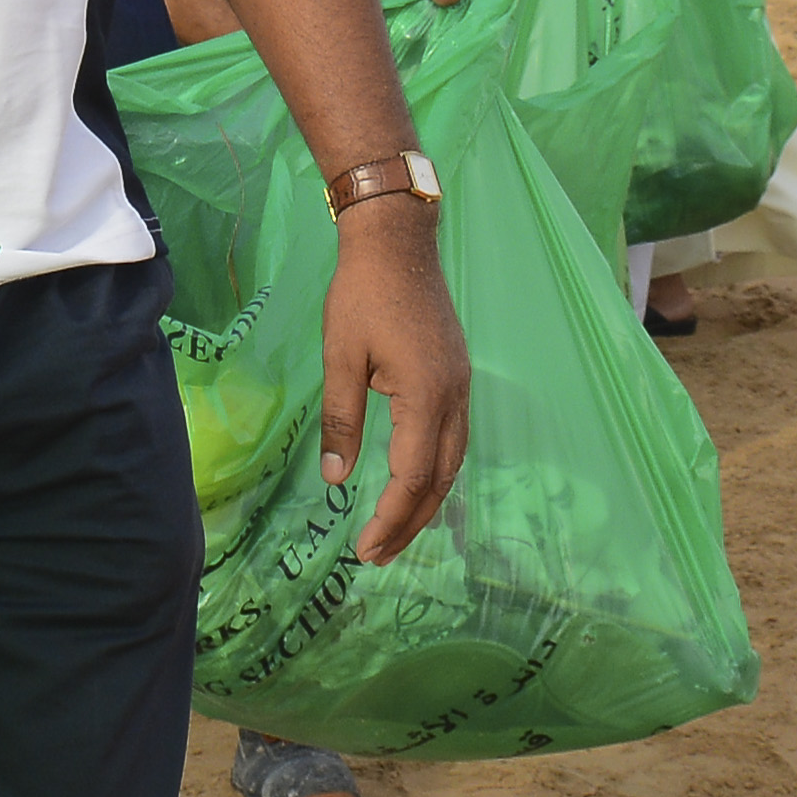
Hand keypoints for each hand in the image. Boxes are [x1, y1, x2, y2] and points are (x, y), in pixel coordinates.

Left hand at [318, 196, 471, 561]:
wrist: (398, 240)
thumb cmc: (361, 294)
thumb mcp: (340, 357)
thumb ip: (341, 419)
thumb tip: (335, 478)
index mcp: (426, 395)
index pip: (412, 477)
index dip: (389, 518)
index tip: (363, 548)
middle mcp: (454, 397)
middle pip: (439, 480)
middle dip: (410, 522)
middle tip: (377, 556)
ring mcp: (461, 386)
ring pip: (452, 462)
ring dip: (426, 502)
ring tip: (395, 532)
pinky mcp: (457, 376)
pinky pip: (453, 439)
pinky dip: (435, 472)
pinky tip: (415, 483)